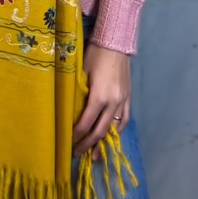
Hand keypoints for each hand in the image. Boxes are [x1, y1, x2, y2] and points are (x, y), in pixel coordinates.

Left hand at [73, 44, 130, 159]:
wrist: (116, 42)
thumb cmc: (95, 55)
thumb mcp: (82, 72)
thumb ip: (79, 92)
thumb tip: (69, 109)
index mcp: (99, 96)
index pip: (86, 123)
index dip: (77, 135)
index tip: (68, 143)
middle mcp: (113, 102)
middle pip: (100, 131)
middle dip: (88, 145)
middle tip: (77, 154)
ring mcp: (123, 101)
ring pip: (114, 128)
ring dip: (104, 143)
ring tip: (95, 156)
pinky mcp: (128, 97)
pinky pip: (124, 119)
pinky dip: (118, 130)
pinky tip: (111, 137)